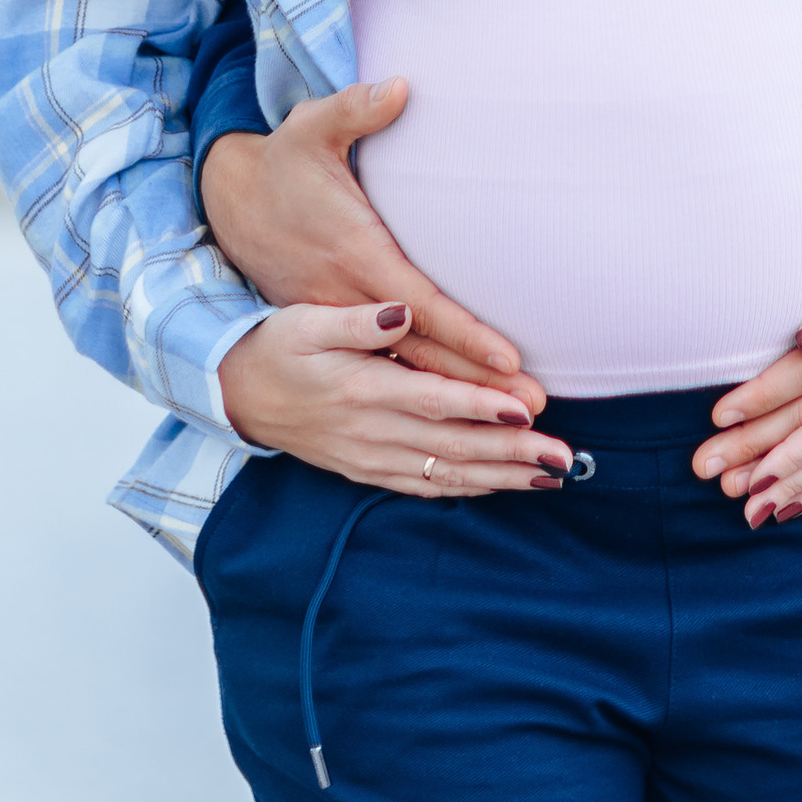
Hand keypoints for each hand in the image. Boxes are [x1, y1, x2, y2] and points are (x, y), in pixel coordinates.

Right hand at [200, 78, 541, 402]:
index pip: (420, 306)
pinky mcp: (328, 336)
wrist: (224, 203)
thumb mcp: (310, 129)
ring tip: (512, 435)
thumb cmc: (282, 164)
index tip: (508, 361)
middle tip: (531, 414)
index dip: (465, 335)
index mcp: (352, 256)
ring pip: (402, 382)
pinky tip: (456, 438)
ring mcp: (335, 325)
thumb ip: (355, 109)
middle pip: (420, 358)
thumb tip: (399, 84)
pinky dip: (419, 412)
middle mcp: (345, 301)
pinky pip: (380, 382)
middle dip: (475, 391)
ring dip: (456, 412)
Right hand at [218, 301, 572, 495]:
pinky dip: (467, 489)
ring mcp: (369, 458)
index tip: (527, 410)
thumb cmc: (278, 346)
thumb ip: (359, 319)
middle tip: (563, 456)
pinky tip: (502, 486)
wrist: (237, 394)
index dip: (481, 406)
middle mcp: (370, 432)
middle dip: (512, 453)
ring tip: (550, 476)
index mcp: (360, 389)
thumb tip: (402, 312)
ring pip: (445, 474)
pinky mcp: (366, 471)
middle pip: (452, 446)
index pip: (433, 401)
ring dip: (501, 478)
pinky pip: (423, 487)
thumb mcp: (307, 320)